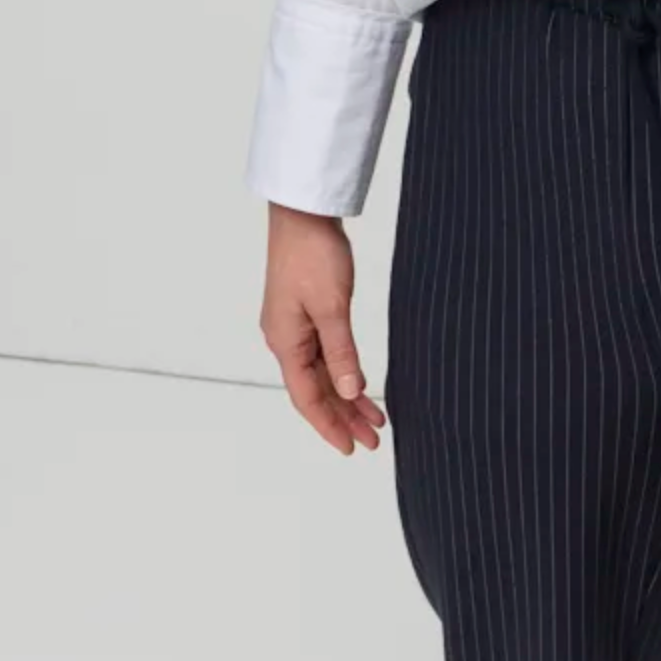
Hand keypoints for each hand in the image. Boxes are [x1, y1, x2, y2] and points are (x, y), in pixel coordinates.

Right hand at [259, 205, 384, 454]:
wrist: (304, 212)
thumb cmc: (311, 252)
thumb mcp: (331, 307)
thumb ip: (341, 353)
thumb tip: (348, 392)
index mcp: (285, 342)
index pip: (306, 398)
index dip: (329, 426)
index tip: (351, 448)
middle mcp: (286, 340)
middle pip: (316, 391)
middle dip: (344, 418)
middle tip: (373, 441)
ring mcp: (296, 328)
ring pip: (322, 376)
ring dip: (347, 400)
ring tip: (375, 421)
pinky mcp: (308, 315)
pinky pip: (325, 357)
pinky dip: (344, 375)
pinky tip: (360, 388)